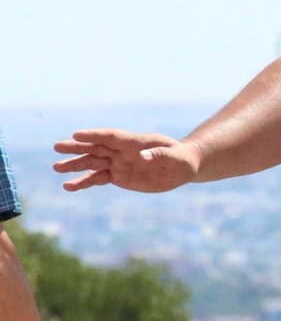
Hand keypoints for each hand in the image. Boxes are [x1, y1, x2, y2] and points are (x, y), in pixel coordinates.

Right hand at [53, 129, 201, 191]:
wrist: (182, 167)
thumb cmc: (182, 159)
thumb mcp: (176, 158)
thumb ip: (160, 155)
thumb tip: (143, 156)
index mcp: (136, 142)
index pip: (112, 136)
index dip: (95, 135)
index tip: (77, 134)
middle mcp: (123, 151)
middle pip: (97, 147)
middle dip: (78, 147)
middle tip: (57, 147)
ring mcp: (119, 163)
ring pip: (93, 162)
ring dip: (76, 165)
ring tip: (56, 167)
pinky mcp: (118, 176)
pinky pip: (98, 179)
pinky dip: (83, 182)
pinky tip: (69, 186)